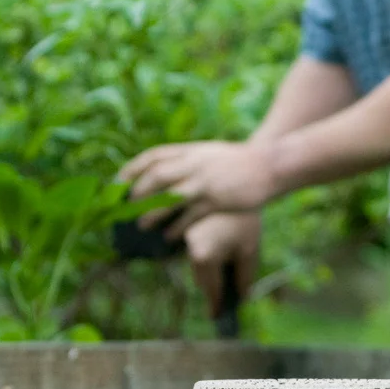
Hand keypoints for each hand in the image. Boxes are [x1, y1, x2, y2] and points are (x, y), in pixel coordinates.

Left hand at [118, 141, 278, 225]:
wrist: (271, 164)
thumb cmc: (242, 162)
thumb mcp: (212, 153)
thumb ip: (191, 161)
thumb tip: (168, 174)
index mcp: (193, 151)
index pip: (154, 156)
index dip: (133, 168)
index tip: (118, 181)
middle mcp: (196, 164)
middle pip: (156, 176)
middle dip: (137, 193)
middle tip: (125, 208)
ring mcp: (206, 182)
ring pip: (169, 197)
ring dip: (152, 213)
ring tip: (141, 226)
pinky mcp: (218, 199)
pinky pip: (190, 215)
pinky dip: (176, 227)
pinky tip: (170, 237)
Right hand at [184, 212, 260, 315]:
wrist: (237, 184)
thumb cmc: (245, 220)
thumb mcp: (249, 250)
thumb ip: (244, 276)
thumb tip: (241, 297)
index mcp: (203, 256)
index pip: (210, 288)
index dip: (215, 304)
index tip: (216, 316)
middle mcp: (188, 248)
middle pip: (200, 277)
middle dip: (212, 288)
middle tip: (222, 300)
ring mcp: (183, 237)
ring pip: (195, 264)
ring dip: (206, 272)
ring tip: (222, 279)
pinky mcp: (184, 228)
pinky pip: (192, 250)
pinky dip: (203, 257)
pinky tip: (217, 258)